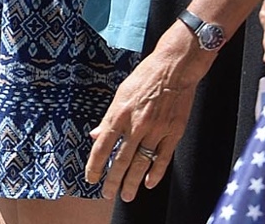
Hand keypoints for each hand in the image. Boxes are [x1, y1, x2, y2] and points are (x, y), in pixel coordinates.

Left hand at [86, 32, 204, 200]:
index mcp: (119, 114)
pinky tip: (149, 183)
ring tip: (127, 195)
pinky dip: (156, 172)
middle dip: (113, 180)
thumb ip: (108, 119)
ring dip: (133, 181)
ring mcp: (156, 130)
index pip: (103, 146)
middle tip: (107, 194)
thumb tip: (95, 136)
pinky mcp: (174, 132)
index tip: (90, 178)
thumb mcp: (119, 95)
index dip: (95, 164)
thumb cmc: (144, 78)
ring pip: (142, 162)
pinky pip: (163, 157)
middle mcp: (136, 125)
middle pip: (122, 159)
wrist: (173, 69)